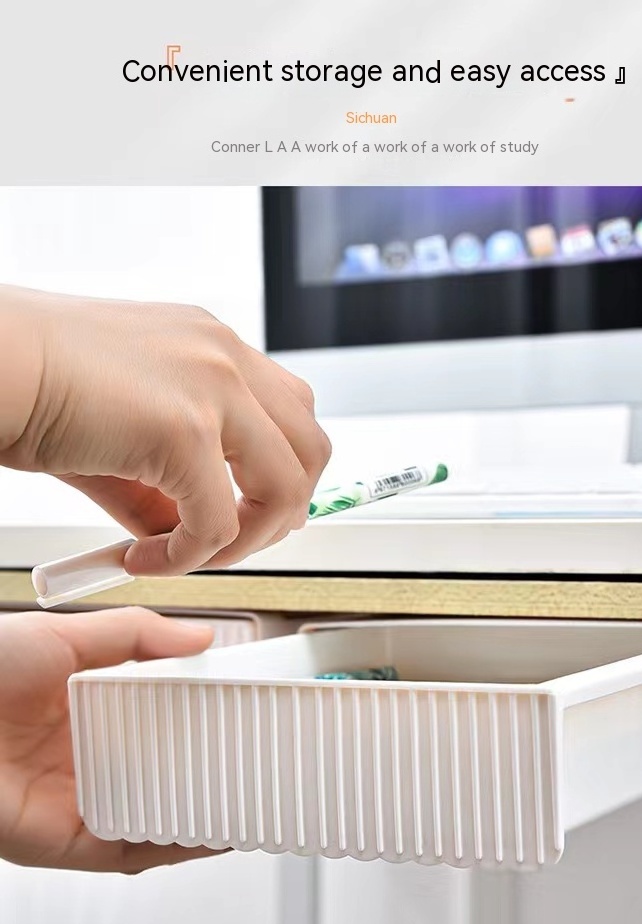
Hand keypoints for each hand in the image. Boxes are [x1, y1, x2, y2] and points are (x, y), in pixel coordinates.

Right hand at [0, 285, 331, 575]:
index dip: (284, 472)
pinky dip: (189, 558)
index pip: (289, 412)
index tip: (257, 513)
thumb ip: (163, 482)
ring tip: (191, 555)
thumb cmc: (31, 384)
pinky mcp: (185, 430)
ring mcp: (213, 388)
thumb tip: (182, 538)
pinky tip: (145, 560)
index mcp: (211, 346)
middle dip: (284, 510)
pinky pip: (217, 523)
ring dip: (246, 539)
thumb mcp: (120, 431)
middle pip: (310, 447)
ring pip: (285, 487)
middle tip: (237, 543)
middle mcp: (224, 357)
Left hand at [0, 606, 225, 871]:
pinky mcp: (66, 840)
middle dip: (207, 772)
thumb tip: (198, 635)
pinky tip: (209, 834)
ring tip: (249, 801)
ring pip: (153, 816)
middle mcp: (81, 760)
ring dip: (200, 813)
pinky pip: (131, 850)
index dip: (197, 720)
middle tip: (255, 762)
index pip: (154, 720)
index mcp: (80, 710)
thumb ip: (134, 635)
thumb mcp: (65, 636)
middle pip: (159, 772)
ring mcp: (76, 802)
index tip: (236, 713)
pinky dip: (173, 847)